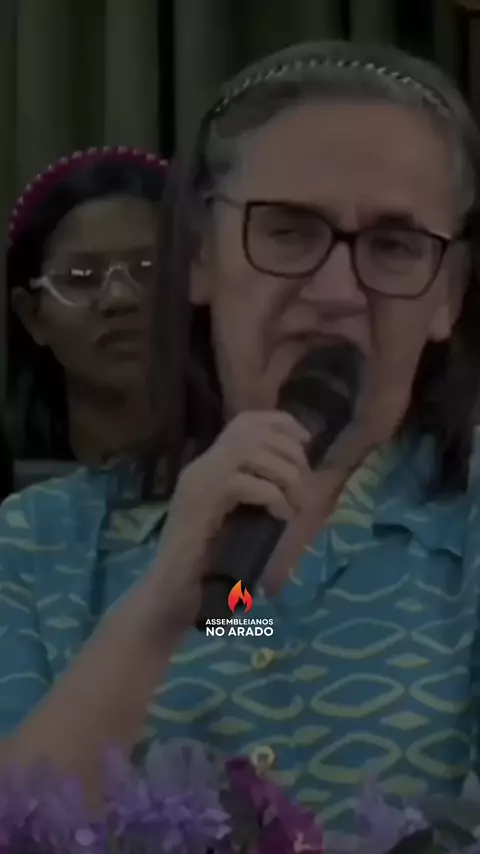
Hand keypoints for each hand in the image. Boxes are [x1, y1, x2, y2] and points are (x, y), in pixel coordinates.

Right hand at [151, 411, 310, 630]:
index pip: (245, 422)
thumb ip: (256, 497)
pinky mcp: (203, 502)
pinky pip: (247, 483)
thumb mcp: (238, 521)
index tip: (306, 442)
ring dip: (285, 474)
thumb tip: (298, 483)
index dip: (281, 424)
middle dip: (288, 452)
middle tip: (303, 485)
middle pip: (251, 431)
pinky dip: (273, 496)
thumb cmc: (205, 566)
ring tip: (295, 503)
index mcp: (208, 467)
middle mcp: (201, 467)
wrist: (170, 594)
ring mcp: (199, 482)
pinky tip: (282, 516)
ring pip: (251, 451)